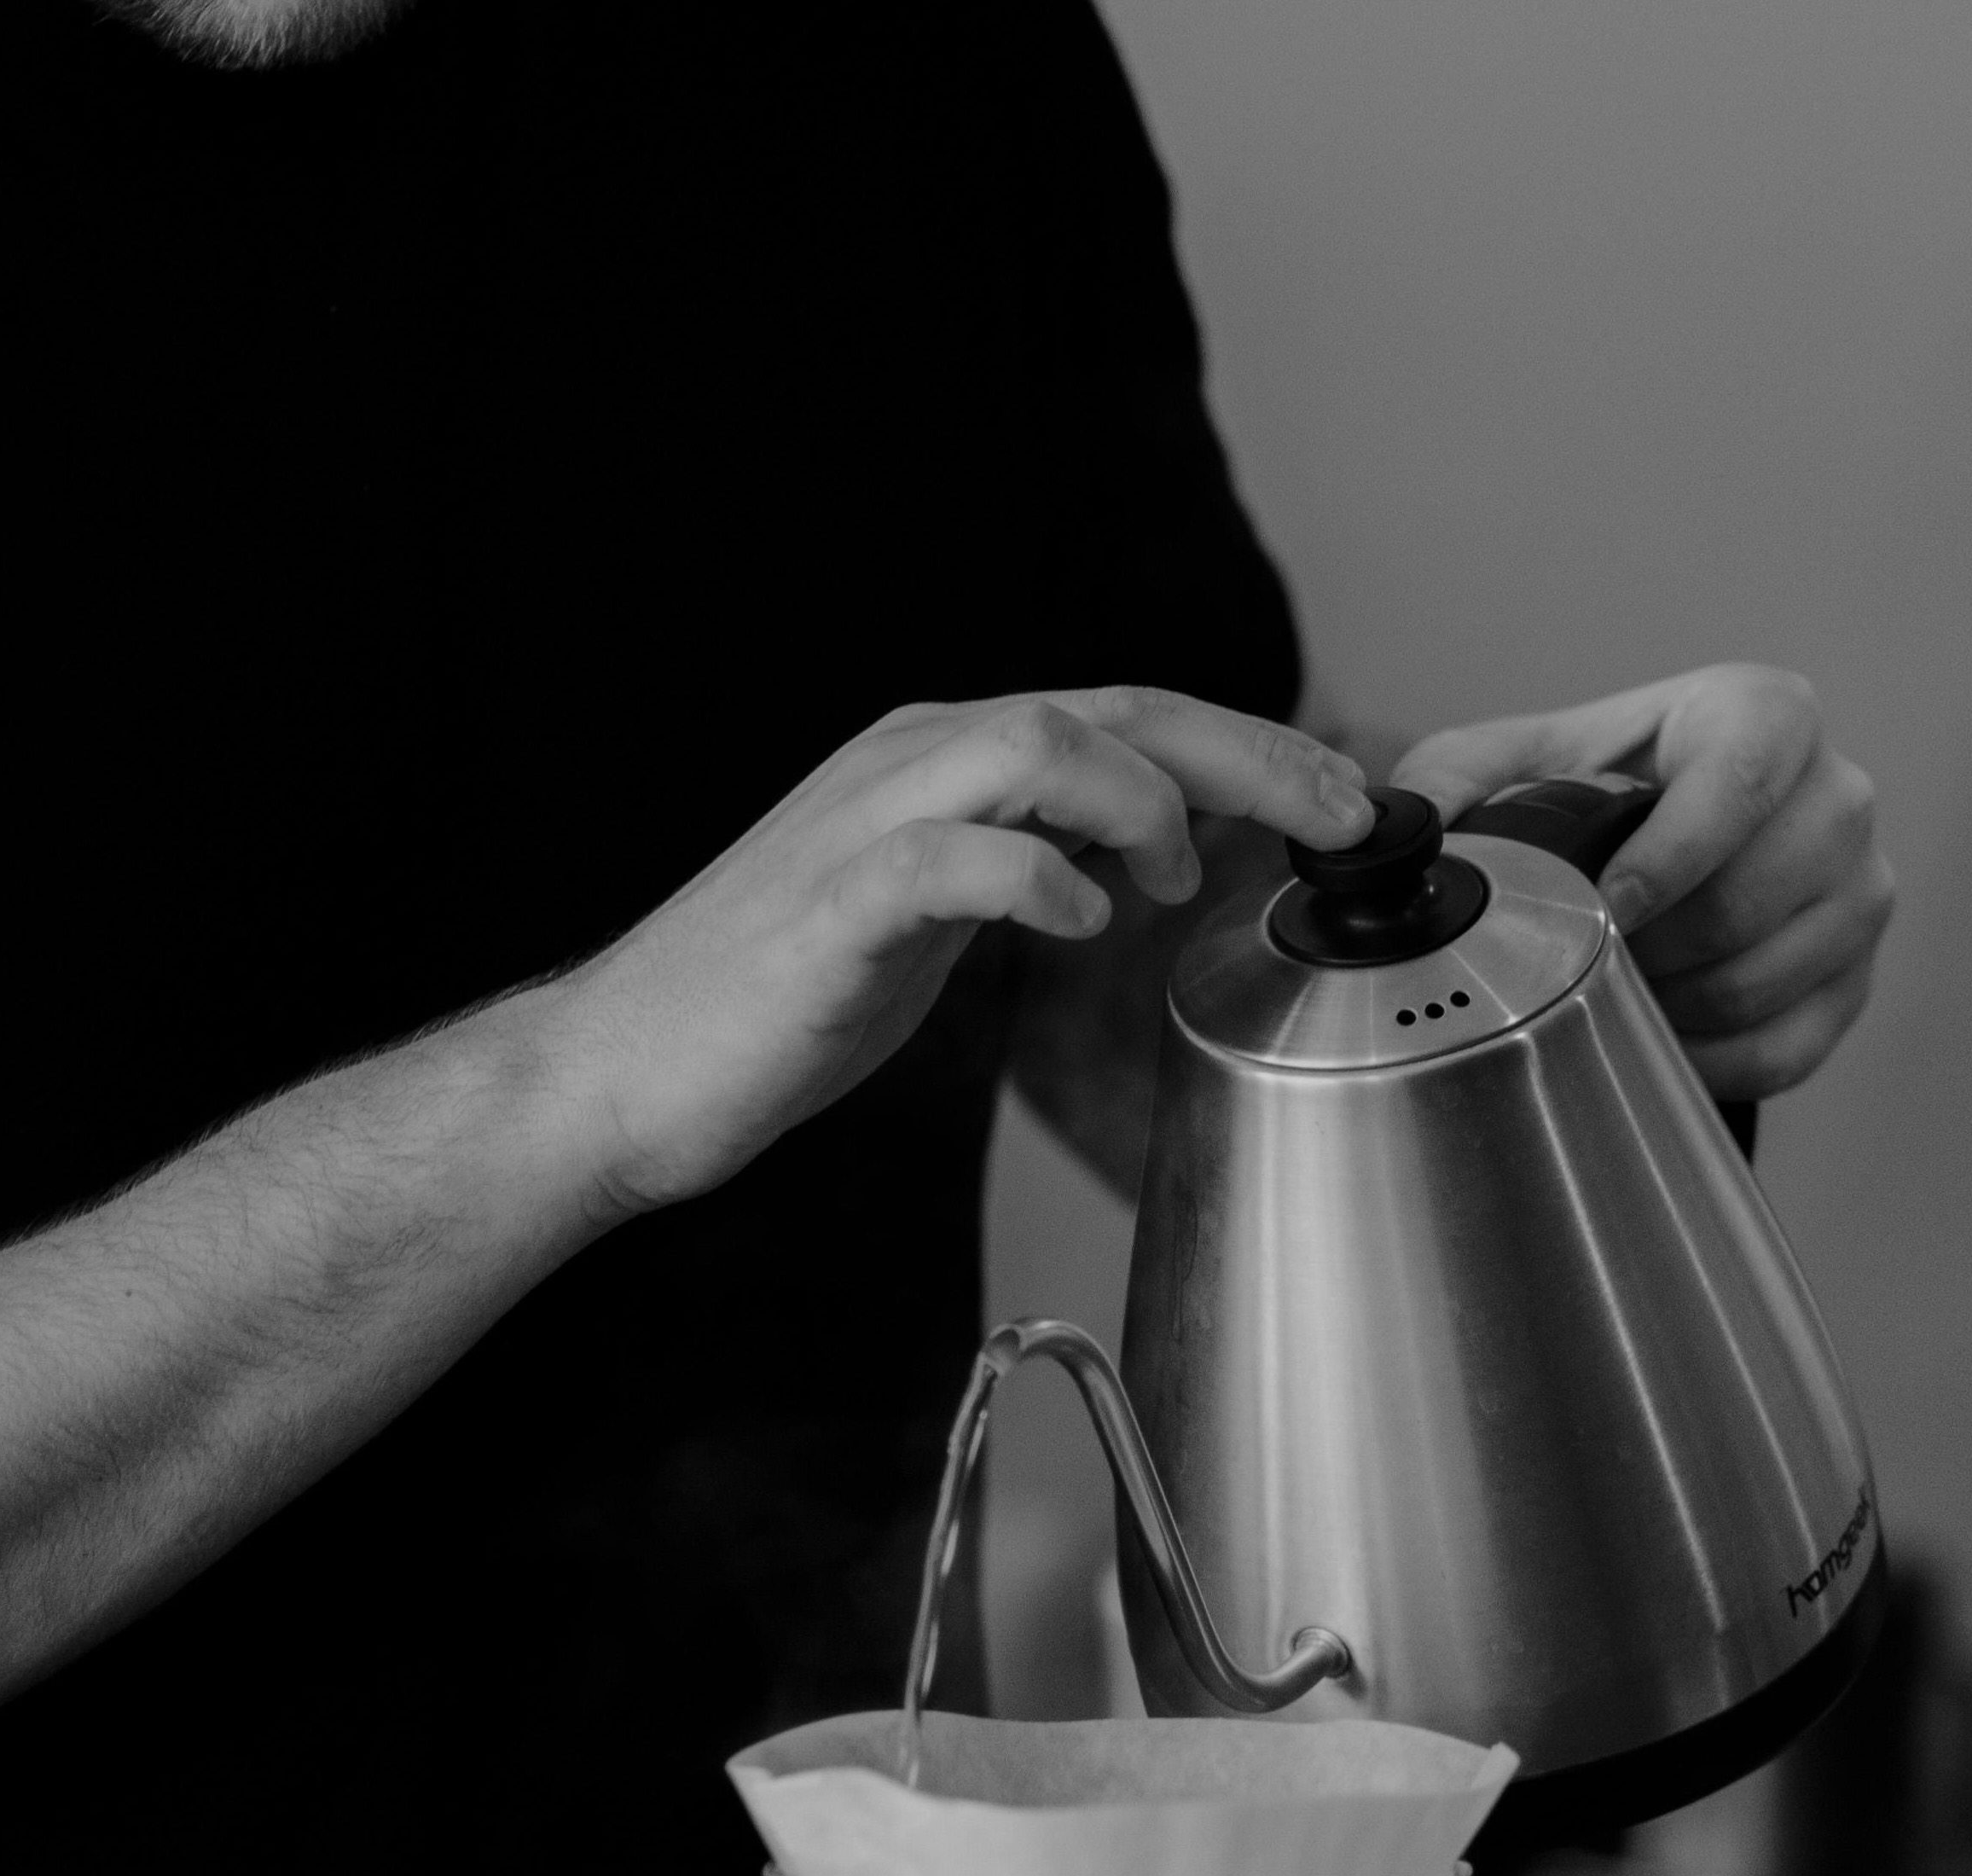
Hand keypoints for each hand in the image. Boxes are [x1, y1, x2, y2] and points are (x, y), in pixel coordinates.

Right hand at [529, 688, 1370, 1212]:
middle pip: (1106, 707)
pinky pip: (950, 857)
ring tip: (1168, 881)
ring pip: (1034, 742)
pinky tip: (1086, 921)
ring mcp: (864, 826)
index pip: (1125, 715)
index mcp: (943, 762)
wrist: (628, 1070)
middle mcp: (908, 764)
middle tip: (1335, 817)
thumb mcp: (941, 915)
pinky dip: (1036, 877)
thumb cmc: (784, 1001)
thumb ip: (1032, 862)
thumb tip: (1145, 847)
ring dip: (1140, 800)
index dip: (1249, 747)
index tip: (1344, 801)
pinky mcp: (829, 907)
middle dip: (1243, 754)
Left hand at [1393, 664, 1889, 1099]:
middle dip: (1652, 949)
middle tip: (1589, 957)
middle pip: (1749, 901)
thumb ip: (1451, 780)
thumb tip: (1393, 829)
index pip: (1739, 782)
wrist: (1679, 829)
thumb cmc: (1605, 789)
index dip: (1668, 858)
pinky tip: (1656, 1038)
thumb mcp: (1521, 759)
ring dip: (1670, 1005)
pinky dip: (1707, 1059)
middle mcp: (1838, 796)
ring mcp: (1862, 893)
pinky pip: (1786, 1048)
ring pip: (1764, 982)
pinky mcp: (1859, 978)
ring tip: (1617, 990)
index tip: (1606, 908)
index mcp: (1768, 715)